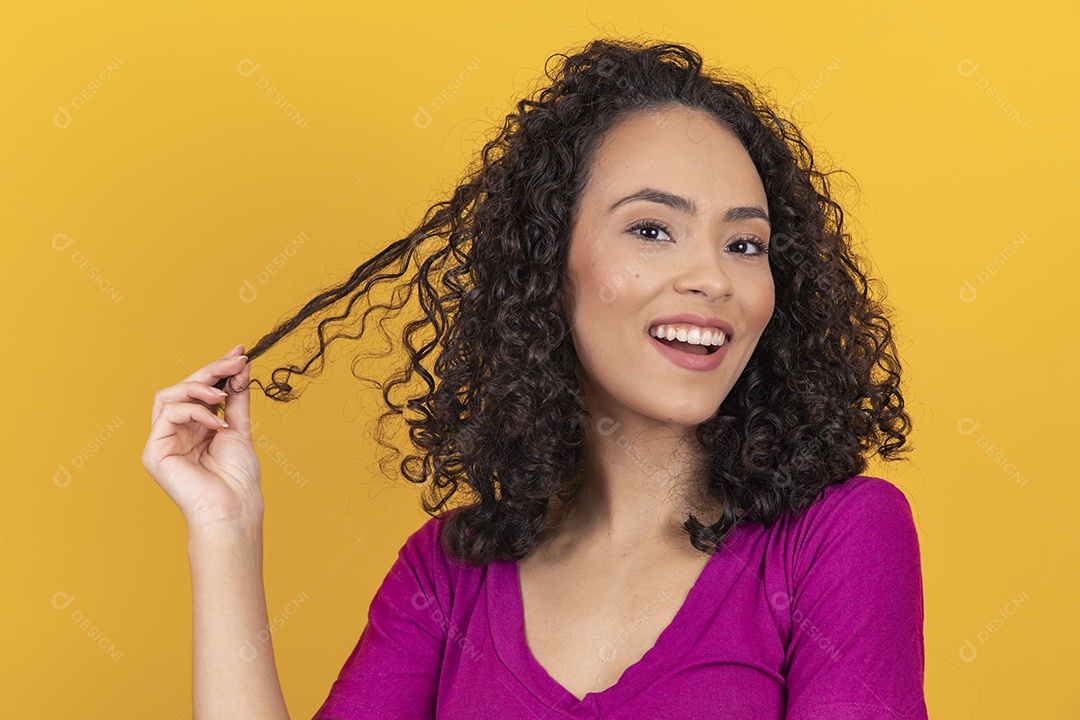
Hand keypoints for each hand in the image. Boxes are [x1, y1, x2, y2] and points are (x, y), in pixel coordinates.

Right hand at [142, 344, 263, 529]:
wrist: (234, 507)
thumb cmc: (238, 478)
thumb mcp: (239, 428)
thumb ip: (236, 398)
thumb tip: (240, 366)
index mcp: (194, 429)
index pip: (199, 391)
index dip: (216, 369)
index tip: (239, 352)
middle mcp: (175, 433)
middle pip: (182, 388)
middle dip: (211, 370)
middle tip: (236, 360)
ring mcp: (162, 441)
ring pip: (169, 395)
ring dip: (199, 387)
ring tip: (223, 395)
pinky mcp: (154, 451)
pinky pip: (169, 414)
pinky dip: (196, 411)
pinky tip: (217, 423)